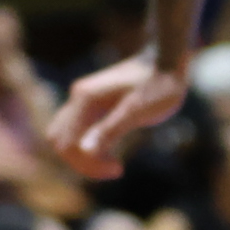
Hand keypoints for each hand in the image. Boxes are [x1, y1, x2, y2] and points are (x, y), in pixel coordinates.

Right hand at [48, 52, 185, 176]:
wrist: (169, 60)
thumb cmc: (159, 84)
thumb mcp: (138, 110)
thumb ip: (110, 129)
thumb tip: (84, 150)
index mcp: (85, 99)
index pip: (66, 144)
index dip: (87, 164)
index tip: (117, 169)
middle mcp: (78, 97)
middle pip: (60, 142)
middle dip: (82, 162)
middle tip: (114, 169)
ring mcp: (84, 99)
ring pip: (67, 136)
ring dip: (84, 155)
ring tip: (114, 164)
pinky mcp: (93, 102)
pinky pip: (79, 130)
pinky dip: (89, 146)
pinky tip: (113, 152)